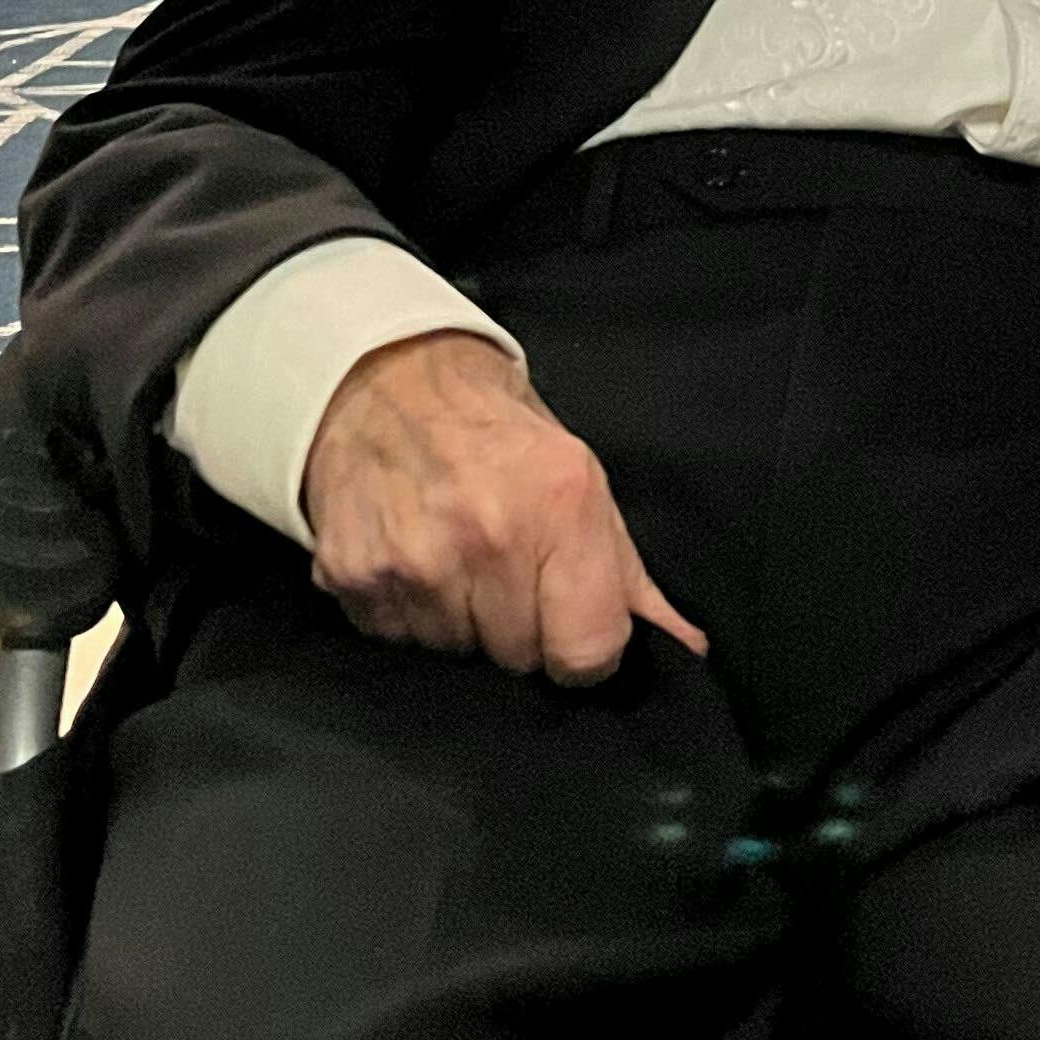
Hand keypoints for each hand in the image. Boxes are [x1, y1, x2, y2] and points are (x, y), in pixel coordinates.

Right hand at [300, 330, 710, 677]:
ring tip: (452, 553)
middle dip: (517, 626)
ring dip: (458, 620)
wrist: (387, 380)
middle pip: (519, 658)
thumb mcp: (582, 483)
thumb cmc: (496, 433)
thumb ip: (630, 578)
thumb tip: (686, 651)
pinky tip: (410, 556)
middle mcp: (487, 536)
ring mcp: (414, 560)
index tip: (569, 622)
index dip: (583, 649)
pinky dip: (407, 612)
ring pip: (455, 655)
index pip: (587, 651)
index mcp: (560, 507)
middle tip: (500, 563)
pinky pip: (397, 640)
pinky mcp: (353, 576)